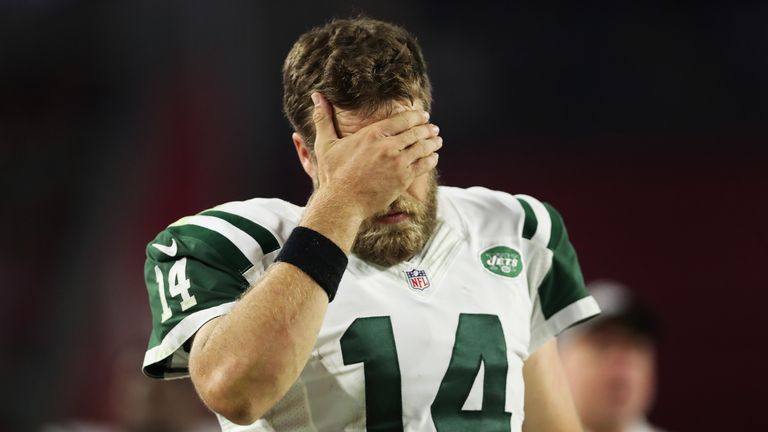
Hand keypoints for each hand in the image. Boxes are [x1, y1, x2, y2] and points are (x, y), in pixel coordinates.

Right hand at [310, 92, 441, 219]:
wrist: (342, 202)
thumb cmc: (333, 174)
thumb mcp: (326, 143)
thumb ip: (323, 118)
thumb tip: (315, 96)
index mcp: (372, 134)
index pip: (402, 119)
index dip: (416, 116)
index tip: (423, 115)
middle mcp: (387, 146)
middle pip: (416, 132)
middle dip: (428, 129)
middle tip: (434, 128)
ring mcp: (397, 163)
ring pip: (423, 148)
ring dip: (433, 143)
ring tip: (438, 141)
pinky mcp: (403, 179)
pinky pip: (424, 165)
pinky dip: (431, 159)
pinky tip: (434, 157)